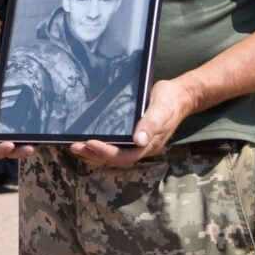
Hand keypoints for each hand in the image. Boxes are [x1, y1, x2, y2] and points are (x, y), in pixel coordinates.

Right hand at [0, 73, 37, 160]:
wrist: (8, 70)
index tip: (9, 144)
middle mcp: (0, 133)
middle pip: (7, 151)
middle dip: (18, 152)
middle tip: (29, 148)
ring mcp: (14, 130)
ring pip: (19, 148)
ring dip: (26, 150)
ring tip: (35, 145)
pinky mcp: (26, 126)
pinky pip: (29, 138)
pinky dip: (34, 140)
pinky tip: (40, 138)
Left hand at [66, 78, 193, 166]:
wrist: (180, 96)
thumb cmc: (170, 100)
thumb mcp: (161, 108)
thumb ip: (151, 124)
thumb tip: (138, 140)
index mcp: (149, 144)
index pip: (124, 156)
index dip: (106, 152)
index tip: (89, 142)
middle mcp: (142, 147)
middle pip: (115, 158)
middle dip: (94, 154)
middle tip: (74, 146)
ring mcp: (138, 143)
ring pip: (114, 154)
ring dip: (94, 152)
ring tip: (75, 145)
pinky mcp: (134, 136)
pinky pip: (116, 145)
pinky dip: (101, 144)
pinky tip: (88, 138)